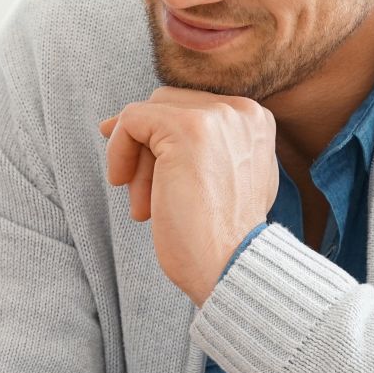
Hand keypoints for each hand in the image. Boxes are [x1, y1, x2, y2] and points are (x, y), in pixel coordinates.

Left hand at [100, 87, 279, 304]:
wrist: (230, 266)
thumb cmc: (221, 238)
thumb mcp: (223, 180)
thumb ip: (203, 148)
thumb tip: (141, 126)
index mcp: (255, 120)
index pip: (191, 108)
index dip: (159, 140)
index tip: (142, 173)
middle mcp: (241, 110)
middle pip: (168, 106)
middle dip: (147, 150)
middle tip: (143, 197)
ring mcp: (216, 117)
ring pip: (149, 113)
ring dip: (135, 158)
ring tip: (142, 205)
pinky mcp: (186, 128)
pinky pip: (131, 120)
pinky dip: (118, 151)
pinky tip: (122, 183)